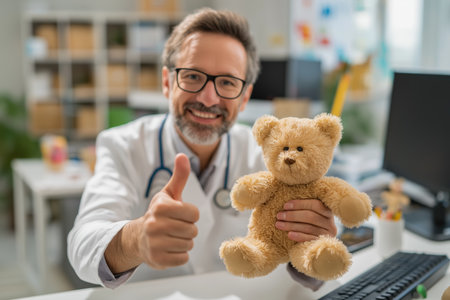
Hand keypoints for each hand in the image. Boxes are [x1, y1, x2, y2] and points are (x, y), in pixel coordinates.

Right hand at [139, 153, 198, 268]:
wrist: (138, 238)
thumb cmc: (159, 214)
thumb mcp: (168, 194)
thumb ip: (179, 176)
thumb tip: (183, 155)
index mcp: (160, 207)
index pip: (194, 213)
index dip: (190, 215)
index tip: (179, 215)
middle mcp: (155, 224)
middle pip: (193, 230)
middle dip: (188, 230)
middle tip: (175, 228)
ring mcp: (155, 243)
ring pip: (189, 244)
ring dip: (184, 242)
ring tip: (171, 238)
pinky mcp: (157, 260)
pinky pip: (183, 258)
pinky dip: (179, 255)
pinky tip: (168, 248)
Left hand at [275, 199, 336, 242]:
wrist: (314, 246)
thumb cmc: (306, 222)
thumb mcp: (307, 212)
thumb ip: (302, 206)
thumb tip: (286, 198)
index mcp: (327, 210)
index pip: (316, 204)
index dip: (300, 204)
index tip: (285, 205)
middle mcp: (330, 222)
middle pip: (311, 217)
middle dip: (293, 215)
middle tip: (279, 215)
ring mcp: (328, 234)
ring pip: (309, 228)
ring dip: (291, 225)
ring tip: (279, 224)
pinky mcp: (323, 244)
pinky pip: (310, 239)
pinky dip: (299, 236)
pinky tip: (289, 234)